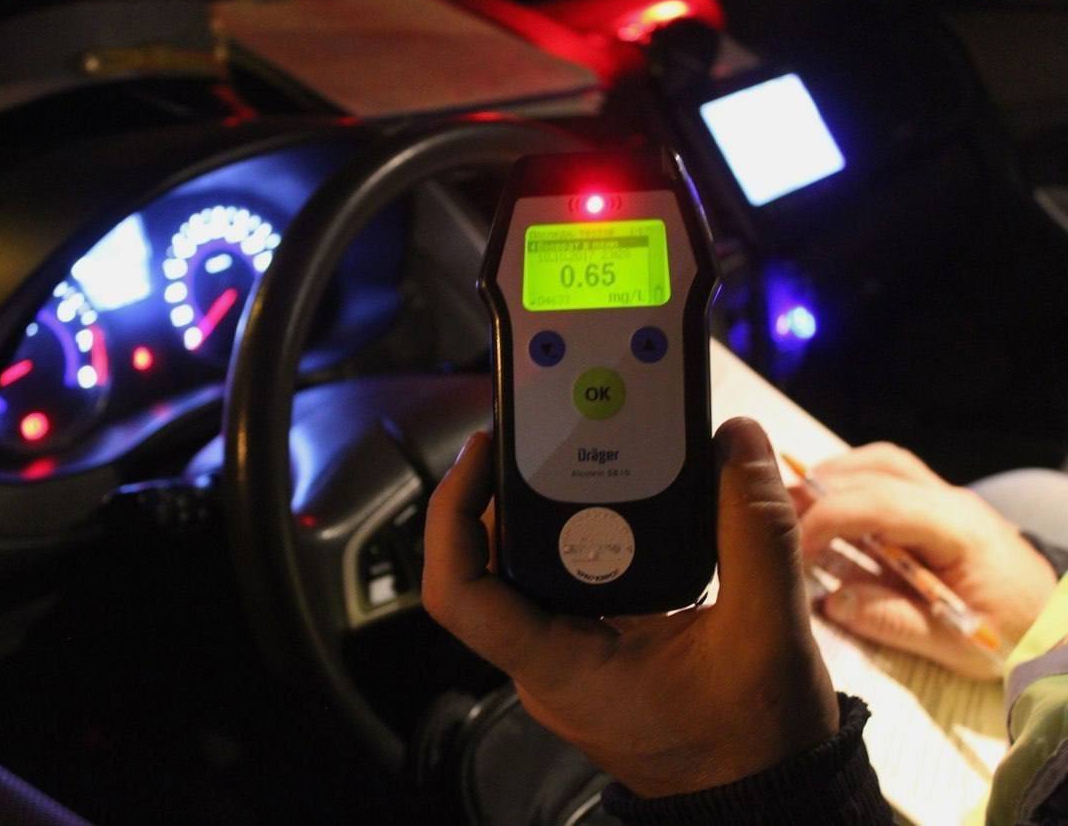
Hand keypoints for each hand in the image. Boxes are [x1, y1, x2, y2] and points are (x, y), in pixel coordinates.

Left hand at [422, 418, 837, 797]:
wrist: (772, 799)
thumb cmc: (756, 746)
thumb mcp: (767, 634)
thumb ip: (754, 532)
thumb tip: (737, 443)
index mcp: (560, 668)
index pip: (460, 592)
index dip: (451, 513)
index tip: (482, 451)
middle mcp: (549, 662)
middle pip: (488, 564)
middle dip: (503, 491)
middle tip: (536, 433)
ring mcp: (569, 658)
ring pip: (526, 571)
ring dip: (543, 509)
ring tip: (572, 450)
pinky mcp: (597, 649)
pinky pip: (568, 582)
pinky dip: (582, 533)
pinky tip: (615, 496)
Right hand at [794, 443, 1057, 679]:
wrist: (1059, 626)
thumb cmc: (1015, 636)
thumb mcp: (956, 646)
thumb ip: (892, 621)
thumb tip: (831, 600)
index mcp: (959, 531)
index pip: (880, 504)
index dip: (827, 518)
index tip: (792, 547)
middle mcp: (951, 502)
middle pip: (875, 470)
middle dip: (818, 490)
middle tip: (773, 517)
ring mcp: (945, 499)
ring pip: (880, 463)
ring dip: (832, 479)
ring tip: (791, 507)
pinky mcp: (936, 508)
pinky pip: (886, 479)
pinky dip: (848, 486)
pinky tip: (823, 512)